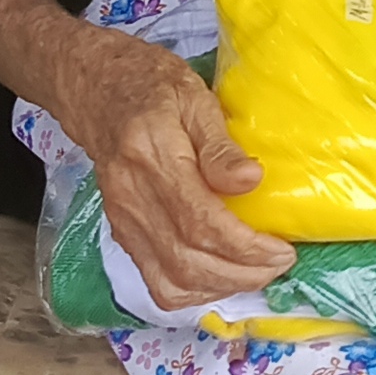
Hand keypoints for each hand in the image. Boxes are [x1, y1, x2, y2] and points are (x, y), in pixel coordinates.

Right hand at [62, 33, 296, 313]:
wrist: (94, 89)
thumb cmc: (149, 84)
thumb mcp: (193, 96)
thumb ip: (220, 144)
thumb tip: (250, 180)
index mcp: (151, 159)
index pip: (200, 223)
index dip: (246, 247)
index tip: (282, 249)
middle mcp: (132, 198)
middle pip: (187, 262)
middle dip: (242, 274)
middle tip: (279, 262)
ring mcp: (123, 220)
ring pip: (170, 283)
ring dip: (220, 288)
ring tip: (257, 271)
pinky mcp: (122, 232)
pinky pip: (156, 282)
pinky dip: (194, 290)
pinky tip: (222, 275)